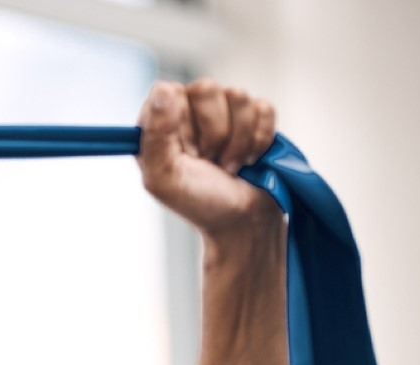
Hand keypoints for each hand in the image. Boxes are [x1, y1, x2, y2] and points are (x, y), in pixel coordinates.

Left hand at [137, 79, 279, 238]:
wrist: (242, 221)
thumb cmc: (198, 202)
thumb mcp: (163, 178)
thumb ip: (155, 134)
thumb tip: (164, 88)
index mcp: (159, 122)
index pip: (170, 91)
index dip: (183, 122)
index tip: (187, 152)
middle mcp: (189, 109)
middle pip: (207, 88)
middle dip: (213, 133)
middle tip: (209, 160)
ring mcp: (223, 110)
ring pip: (239, 95)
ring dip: (237, 140)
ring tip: (228, 164)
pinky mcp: (254, 116)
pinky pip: (264, 108)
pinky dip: (259, 140)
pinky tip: (250, 159)